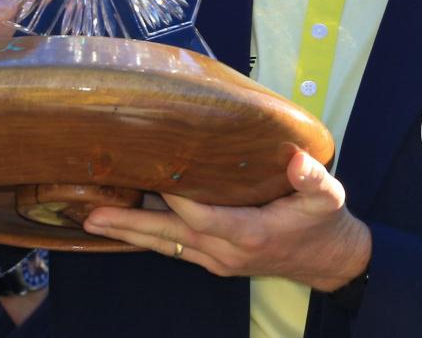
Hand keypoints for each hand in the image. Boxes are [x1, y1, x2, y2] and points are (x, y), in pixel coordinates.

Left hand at [83, 150, 370, 290]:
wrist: (330, 261)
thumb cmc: (325, 223)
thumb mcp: (328, 197)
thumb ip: (312, 179)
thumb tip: (297, 160)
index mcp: (250, 234)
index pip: (202, 216)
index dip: (175, 196)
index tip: (149, 171)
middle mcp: (226, 251)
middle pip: (170, 237)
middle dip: (130, 224)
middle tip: (91, 214)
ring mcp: (218, 260)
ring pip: (167, 245)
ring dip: (131, 232)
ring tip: (94, 219)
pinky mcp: (216, 260)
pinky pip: (176, 248)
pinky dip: (150, 235)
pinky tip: (129, 223)